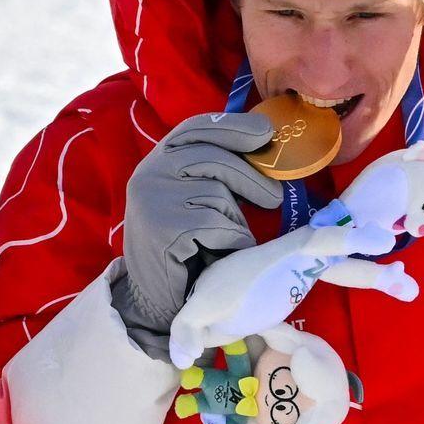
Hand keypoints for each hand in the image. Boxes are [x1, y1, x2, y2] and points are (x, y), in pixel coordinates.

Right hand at [113, 112, 282, 360]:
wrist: (157, 295)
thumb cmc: (190, 244)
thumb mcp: (201, 197)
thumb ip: (221, 170)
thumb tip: (268, 143)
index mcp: (159, 160)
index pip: (196, 128)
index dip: (234, 127)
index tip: (267, 132)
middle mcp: (149, 174)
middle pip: (214, 158)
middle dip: (252, 178)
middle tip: (275, 197)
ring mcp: (152, 201)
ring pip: (217, 195)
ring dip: (236, 220)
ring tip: (228, 238)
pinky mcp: (162, 229)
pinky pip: (216, 225)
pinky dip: (230, 241)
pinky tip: (219, 253)